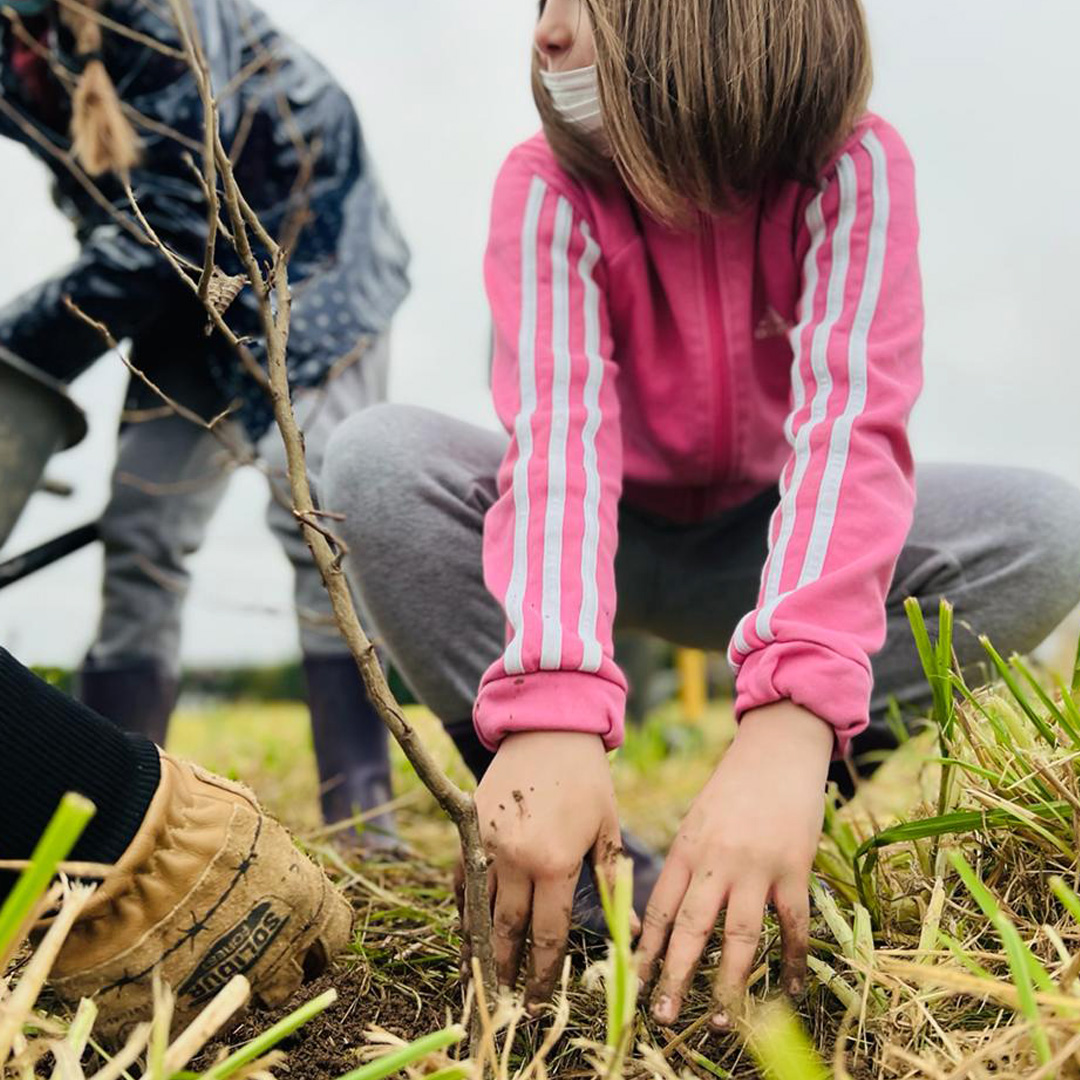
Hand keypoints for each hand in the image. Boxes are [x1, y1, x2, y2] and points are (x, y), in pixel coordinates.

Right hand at [472, 731, 625, 1010]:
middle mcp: (515, 859)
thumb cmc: (587, 779)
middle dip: (507, 969)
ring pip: (477, 908)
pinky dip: (463, 904)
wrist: (547, 728)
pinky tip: (468, 924)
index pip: (547, 934)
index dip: (543, 972)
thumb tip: (630, 935)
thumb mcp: (606, 829)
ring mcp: (486, 843)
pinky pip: (461, 878)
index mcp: (555, 863)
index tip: (539, 998)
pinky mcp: (468, 828)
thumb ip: (612, 883)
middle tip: (507, 997)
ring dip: (479, 944)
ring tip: (480, 975)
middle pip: (506, 931)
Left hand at [638, 702, 832, 1029]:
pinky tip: (788, 989)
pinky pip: (793, 924)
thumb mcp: (696, 819)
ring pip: (739, 935)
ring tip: (721, 1021)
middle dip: (674, 975)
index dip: (645, 948)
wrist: (778, 750)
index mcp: (686, 848)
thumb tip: (670, 915)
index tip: (634, 981)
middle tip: (663, 1014)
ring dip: (729, 981)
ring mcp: (757, 866)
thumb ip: (687, 864)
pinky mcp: (794, 868)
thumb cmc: (733, 787)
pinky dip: (793, 960)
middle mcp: (716, 860)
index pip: (658, 907)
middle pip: (691, 927)